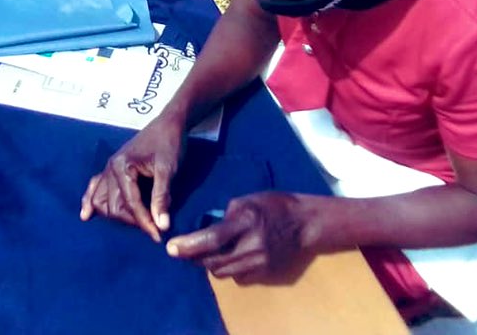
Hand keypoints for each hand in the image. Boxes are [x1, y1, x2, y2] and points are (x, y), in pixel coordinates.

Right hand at [80, 114, 185, 241]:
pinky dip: (91, 200)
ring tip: (133, 225)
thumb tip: (161, 226)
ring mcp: (108, 168)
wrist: (169, 123)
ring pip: (102, 200)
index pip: (130, 204)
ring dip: (115, 215)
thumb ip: (162, 197)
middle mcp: (110, 168)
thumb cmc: (169, 143)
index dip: (144, 222)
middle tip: (154, 227)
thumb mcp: (168, 170)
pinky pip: (96, 186)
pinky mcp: (111, 168)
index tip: (158, 236)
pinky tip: (86, 214)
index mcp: (122, 167)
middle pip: (114, 206)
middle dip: (133, 220)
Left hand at [165, 192, 312, 283]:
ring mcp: (259, 263)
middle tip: (181, 250)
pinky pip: (237, 277)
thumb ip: (226, 215)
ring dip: (210, 263)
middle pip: (213, 261)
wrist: (305, 224)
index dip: (189, 245)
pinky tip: (232, 256)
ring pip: (222, 272)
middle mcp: (252, 246)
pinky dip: (229, 269)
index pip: (212, 238)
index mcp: (247, 222)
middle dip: (194, 257)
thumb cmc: (275, 205)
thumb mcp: (248, 200)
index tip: (171, 248)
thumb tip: (205, 229)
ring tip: (206, 251)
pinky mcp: (265, 275)